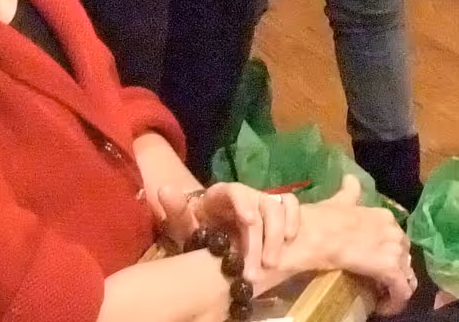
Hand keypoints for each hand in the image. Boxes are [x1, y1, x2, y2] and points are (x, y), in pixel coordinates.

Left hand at [158, 182, 303, 276]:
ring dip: (277, 236)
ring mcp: (261, 202)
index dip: (243, 203)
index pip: (234, 191)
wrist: (213, 240)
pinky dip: (294, 220)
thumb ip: (176, 210)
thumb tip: (165, 190)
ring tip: (272, 265)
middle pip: (259, 204)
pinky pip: (291, 206)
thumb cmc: (197, 231)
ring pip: (277, 208)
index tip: (249, 222)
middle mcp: (244, 195)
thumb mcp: (183, 225)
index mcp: (220, 195)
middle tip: (260, 268)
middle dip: (262, 238)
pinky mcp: (275, 213)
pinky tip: (289, 241)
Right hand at [263, 177, 416, 315]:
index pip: (397, 239)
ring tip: (379, 296)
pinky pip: (402, 292)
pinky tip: (382, 307)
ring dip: (394, 288)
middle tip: (376, 282)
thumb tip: (350, 178)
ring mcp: (395, 250)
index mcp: (384, 216)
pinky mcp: (391, 269)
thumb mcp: (340, 201)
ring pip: (407, 276)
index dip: (388, 253)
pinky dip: (395, 303)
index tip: (374, 265)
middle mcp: (395, 231)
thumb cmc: (324, 219)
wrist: (317, 234)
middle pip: (405, 258)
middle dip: (394, 271)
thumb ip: (349, 192)